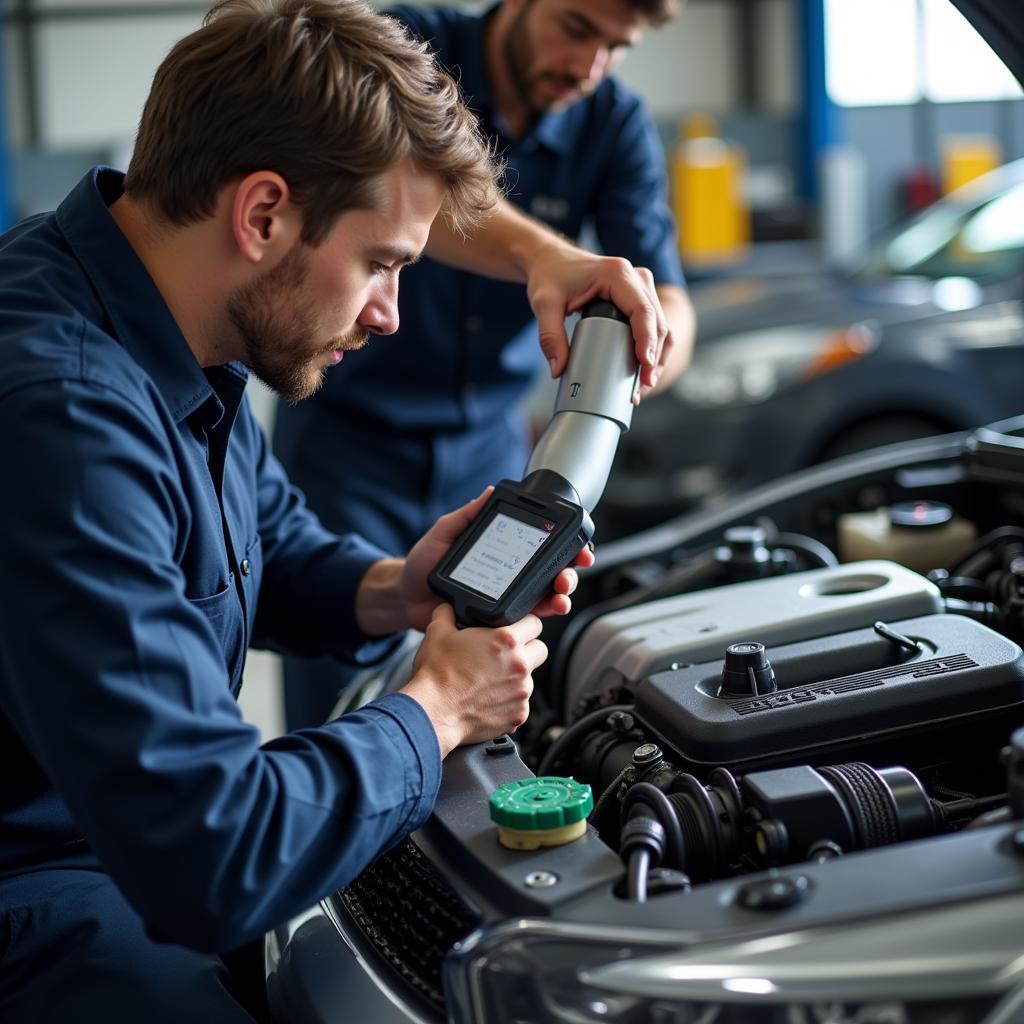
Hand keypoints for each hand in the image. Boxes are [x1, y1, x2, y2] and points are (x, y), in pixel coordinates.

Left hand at [400, 488, 594, 631]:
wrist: (404, 597)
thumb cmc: (422, 564)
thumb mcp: (444, 532)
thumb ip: (467, 515)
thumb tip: (490, 492)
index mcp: (504, 551)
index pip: (542, 547)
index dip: (566, 547)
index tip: (578, 546)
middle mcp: (511, 575)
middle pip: (552, 574)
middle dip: (570, 574)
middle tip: (569, 575)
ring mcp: (507, 598)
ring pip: (545, 599)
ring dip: (561, 597)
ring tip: (561, 597)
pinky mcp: (498, 620)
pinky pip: (524, 620)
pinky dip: (540, 617)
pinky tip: (545, 613)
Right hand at [400, 604, 545, 755]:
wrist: (432, 712)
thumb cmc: (437, 676)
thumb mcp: (437, 633)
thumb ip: (447, 613)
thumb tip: (447, 608)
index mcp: (506, 640)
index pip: (535, 623)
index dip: (524, 625)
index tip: (516, 630)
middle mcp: (520, 665)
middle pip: (540, 650)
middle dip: (526, 651)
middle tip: (505, 656)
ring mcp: (522, 691)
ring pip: (530, 679)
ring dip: (516, 678)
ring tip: (490, 681)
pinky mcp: (518, 714)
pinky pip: (521, 703)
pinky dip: (508, 701)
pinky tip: (488, 699)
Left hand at [526, 243, 667, 394]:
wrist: (551, 260)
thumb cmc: (549, 276)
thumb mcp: (544, 304)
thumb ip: (550, 337)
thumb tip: (559, 370)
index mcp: (617, 274)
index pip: (642, 310)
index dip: (648, 340)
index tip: (644, 365)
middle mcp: (635, 277)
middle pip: (657, 321)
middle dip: (654, 357)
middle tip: (642, 387)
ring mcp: (640, 286)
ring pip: (661, 324)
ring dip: (658, 356)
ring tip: (644, 385)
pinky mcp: (638, 297)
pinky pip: (654, 324)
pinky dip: (653, 348)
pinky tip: (644, 370)